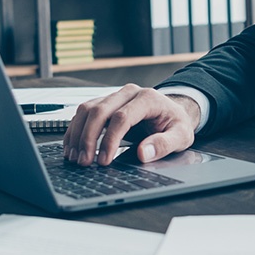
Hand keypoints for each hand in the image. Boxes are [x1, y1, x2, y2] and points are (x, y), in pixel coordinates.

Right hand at [62, 84, 200, 165]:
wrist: (173, 112)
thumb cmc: (176, 124)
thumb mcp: (181, 136)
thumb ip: (165, 144)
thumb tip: (144, 153)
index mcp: (148, 98)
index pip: (122, 117)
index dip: (110, 140)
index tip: (104, 160)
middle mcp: (128, 93)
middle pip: (99, 110)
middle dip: (88, 138)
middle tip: (85, 162)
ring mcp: (114, 96)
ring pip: (87, 109)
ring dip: (78, 134)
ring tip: (76, 157)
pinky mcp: (105, 103)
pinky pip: (84, 113)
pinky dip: (75, 130)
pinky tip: (73, 147)